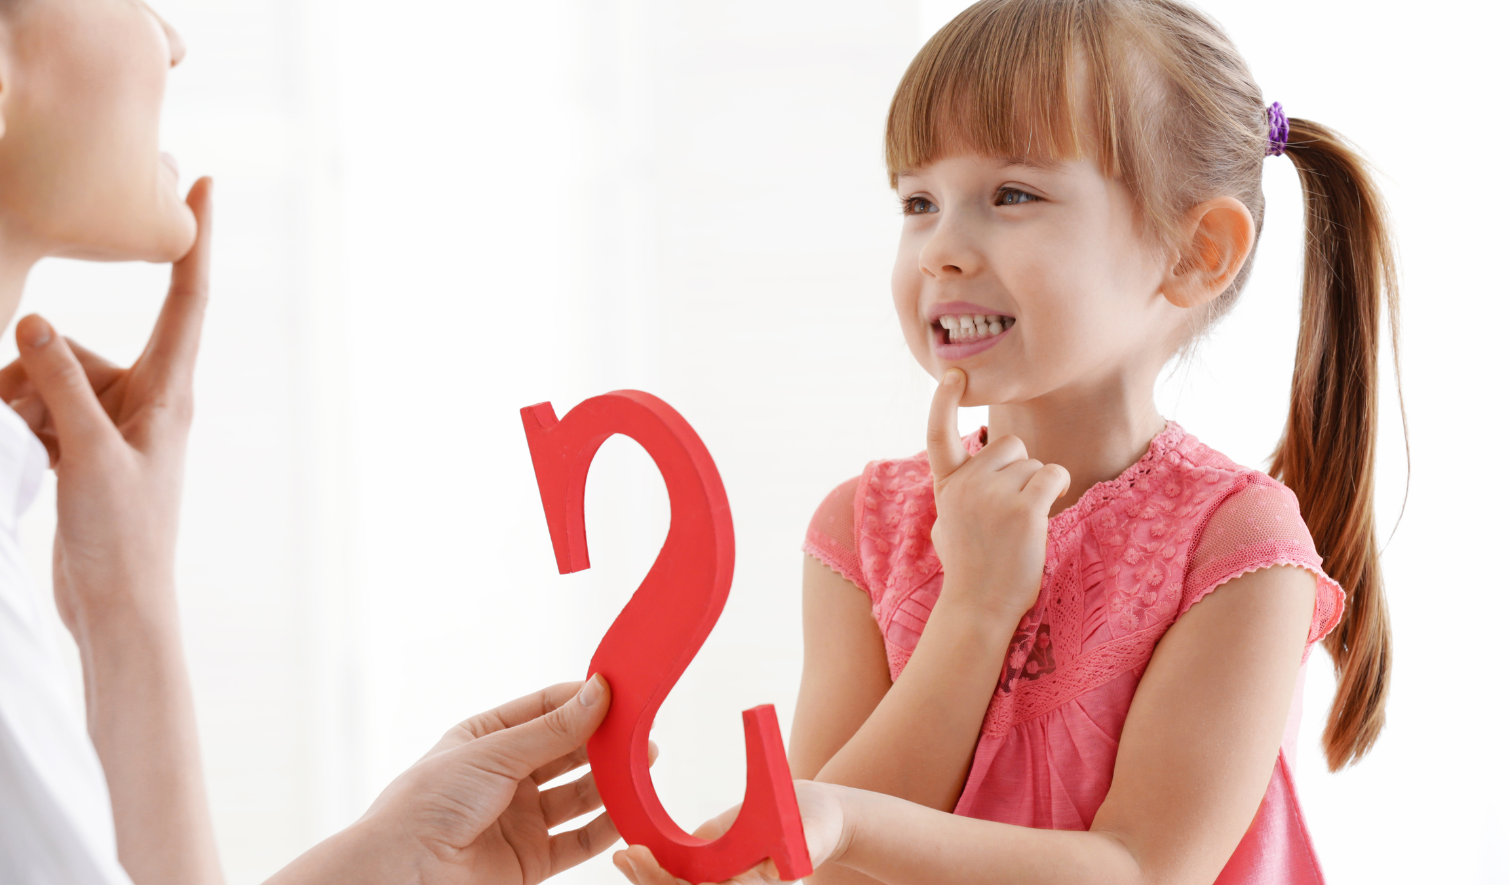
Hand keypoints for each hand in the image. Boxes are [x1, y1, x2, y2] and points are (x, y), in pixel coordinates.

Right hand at [0, 176, 212, 640]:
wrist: (116, 605)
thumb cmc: (122, 537)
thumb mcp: (88, 453)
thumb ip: (61, 382)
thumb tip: (33, 321)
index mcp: (169, 393)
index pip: (185, 301)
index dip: (193, 242)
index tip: (205, 185)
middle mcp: (147, 400)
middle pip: (76, 351)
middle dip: (35, 374)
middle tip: (29, 423)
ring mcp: (113, 425)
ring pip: (47, 379)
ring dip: (21, 405)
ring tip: (29, 451)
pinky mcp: (84, 449)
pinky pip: (39, 410)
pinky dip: (21, 425)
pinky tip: (21, 457)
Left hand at [273, 678, 620, 884]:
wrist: (402, 874)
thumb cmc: (428, 803)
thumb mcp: (494, 753)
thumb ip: (553, 729)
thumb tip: (600, 691)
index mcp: (486, 739)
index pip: (545, 709)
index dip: (583, 700)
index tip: (622, 691)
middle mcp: (505, 777)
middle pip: (567, 752)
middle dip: (604, 741)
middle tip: (642, 731)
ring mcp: (519, 819)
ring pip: (578, 795)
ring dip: (611, 781)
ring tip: (644, 765)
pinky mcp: (530, 860)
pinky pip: (578, 840)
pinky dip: (606, 827)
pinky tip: (631, 811)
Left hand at [612, 781, 847, 884]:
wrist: (810, 818)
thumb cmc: (817, 823)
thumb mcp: (814, 831)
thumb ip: (802, 846)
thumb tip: (781, 867)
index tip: (683, 882)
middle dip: (659, 884)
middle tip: (631, 858)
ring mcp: (716, 883)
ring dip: (647, 879)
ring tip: (624, 857)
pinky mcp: (704, 871)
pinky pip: (672, 878)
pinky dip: (651, 870)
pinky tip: (629, 855)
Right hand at [925, 369, 1069, 618]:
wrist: (978, 606)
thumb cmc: (969, 567)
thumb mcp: (947, 522)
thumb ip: (957, 491)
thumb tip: (965, 472)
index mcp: (946, 484)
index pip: (937, 432)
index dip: (943, 400)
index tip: (954, 375)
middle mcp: (966, 483)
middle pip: (1008, 445)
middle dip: (1018, 469)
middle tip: (1010, 509)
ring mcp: (994, 495)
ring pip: (1033, 463)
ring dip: (1037, 487)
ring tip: (1021, 525)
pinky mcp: (1025, 508)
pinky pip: (1052, 475)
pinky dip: (1055, 490)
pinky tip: (1044, 514)